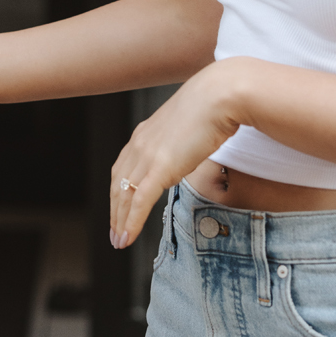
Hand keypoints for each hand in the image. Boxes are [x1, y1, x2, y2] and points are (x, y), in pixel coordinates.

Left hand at [110, 60, 245, 248]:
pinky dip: (131, 221)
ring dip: (120, 222)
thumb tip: (188, 149)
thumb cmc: (214, 106)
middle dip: (115, 211)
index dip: (118, 191)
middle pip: (118, 184)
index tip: (118, 209)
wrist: (221, 95)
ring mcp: (148, 155)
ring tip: (119, 241)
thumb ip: (181, 141)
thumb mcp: (189, 126)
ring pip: (124, 195)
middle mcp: (140, 143)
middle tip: (114, 233)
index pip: (123, 168)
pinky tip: (128, 237)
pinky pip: (139, 200)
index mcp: (145, 133)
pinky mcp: (160, 166)